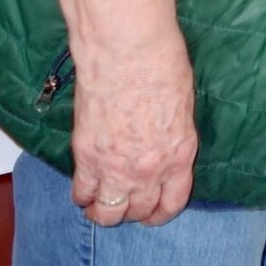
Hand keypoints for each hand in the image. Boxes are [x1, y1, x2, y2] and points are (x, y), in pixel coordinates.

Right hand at [69, 38, 198, 226]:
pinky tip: (82, 190)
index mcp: (180, 156)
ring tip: (99, 204)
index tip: (152, 213)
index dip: (159, 213)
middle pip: (138, 210)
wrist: (128, 52)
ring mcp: (116, 167)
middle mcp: (149, 170)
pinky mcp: (86, 157)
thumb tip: (164, 141)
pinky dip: (81, 195)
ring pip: (107, 213)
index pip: (171, 203)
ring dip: (103, 212)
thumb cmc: (162, 65)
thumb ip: (173, 134)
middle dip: (132, 211)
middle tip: (124, 203)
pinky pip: (81, 192)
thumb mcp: (184, 106)